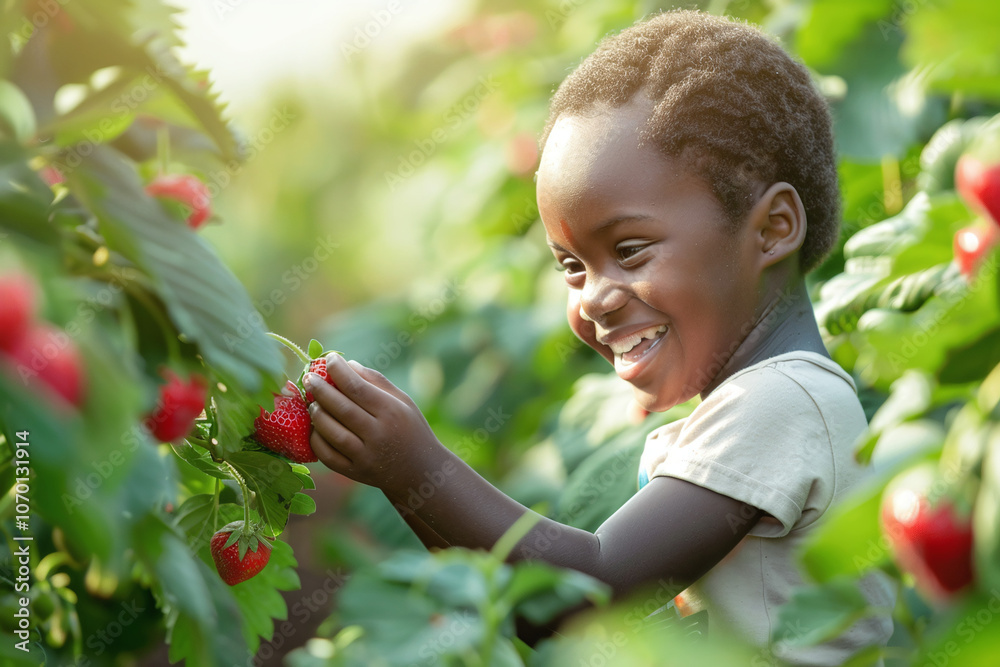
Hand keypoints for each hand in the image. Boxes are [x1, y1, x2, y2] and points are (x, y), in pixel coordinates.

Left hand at [305, 354, 442, 490]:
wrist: (420, 471)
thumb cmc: (411, 429)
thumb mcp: (403, 401)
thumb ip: (376, 381)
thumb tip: (347, 364)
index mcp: (391, 412)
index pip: (357, 387)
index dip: (338, 371)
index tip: (328, 359)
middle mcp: (378, 434)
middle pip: (341, 408)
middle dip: (320, 390)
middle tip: (309, 378)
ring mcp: (366, 456)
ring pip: (332, 432)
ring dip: (317, 414)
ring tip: (312, 402)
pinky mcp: (355, 473)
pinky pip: (328, 455)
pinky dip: (316, 439)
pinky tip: (316, 427)